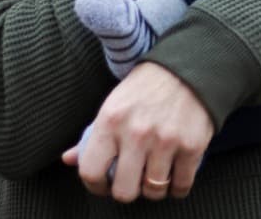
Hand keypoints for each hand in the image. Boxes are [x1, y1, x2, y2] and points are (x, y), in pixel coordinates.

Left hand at [62, 63, 213, 202]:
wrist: (189, 69)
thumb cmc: (146, 88)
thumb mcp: (113, 104)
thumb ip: (91, 135)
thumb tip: (68, 160)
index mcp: (110, 121)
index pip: (91, 171)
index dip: (96, 186)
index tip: (104, 184)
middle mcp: (136, 133)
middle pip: (124, 191)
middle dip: (127, 190)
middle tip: (132, 181)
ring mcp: (166, 141)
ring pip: (154, 191)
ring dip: (154, 188)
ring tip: (155, 174)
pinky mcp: (192, 147)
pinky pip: (182, 186)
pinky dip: (178, 187)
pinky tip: (174, 175)